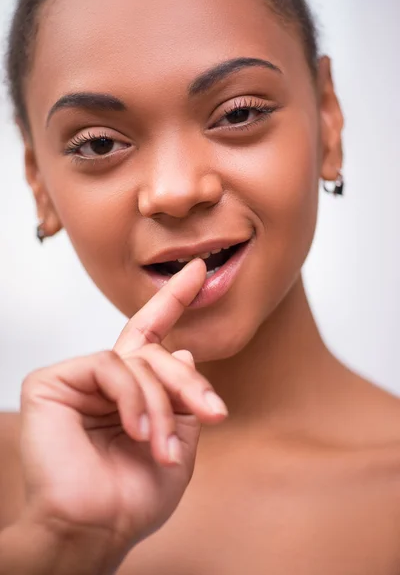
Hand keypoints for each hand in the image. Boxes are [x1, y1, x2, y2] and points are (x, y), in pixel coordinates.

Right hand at [18, 259, 227, 560]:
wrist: (96, 531)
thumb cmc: (133, 497)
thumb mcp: (179, 445)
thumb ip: (182, 400)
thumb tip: (184, 352)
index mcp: (129, 392)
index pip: (150, 336)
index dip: (172, 300)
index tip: (198, 272)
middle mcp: (103, 380)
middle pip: (156, 351)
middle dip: (189, 382)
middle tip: (213, 413)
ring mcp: (78, 379)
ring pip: (138, 360)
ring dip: (162, 404)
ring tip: (162, 447)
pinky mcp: (52, 381)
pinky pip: (111, 367)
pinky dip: (133, 399)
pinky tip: (136, 432)